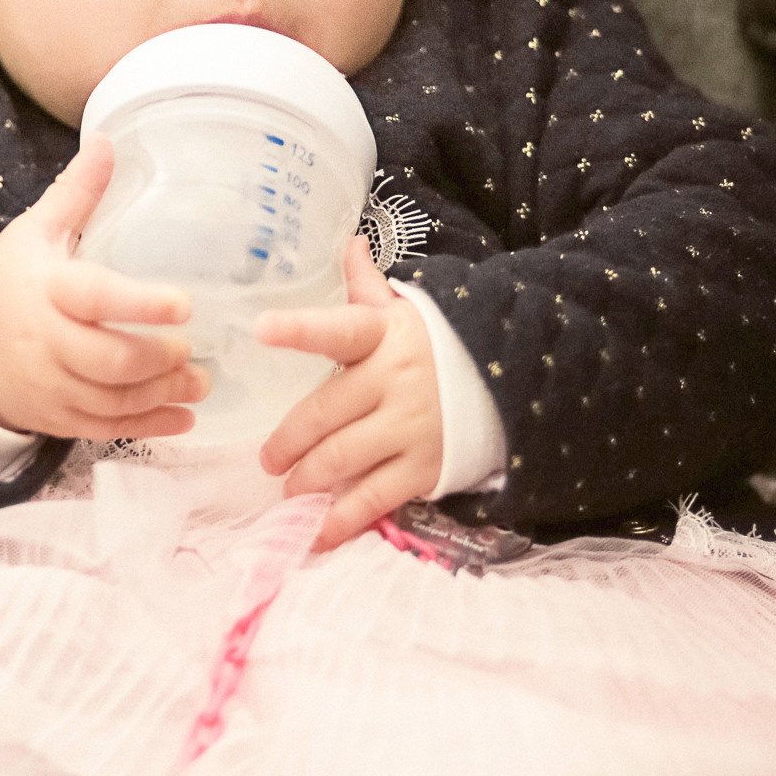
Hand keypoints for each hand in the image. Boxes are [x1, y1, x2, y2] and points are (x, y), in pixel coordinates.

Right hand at [0, 134, 209, 438]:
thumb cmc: (8, 280)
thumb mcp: (35, 231)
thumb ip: (76, 193)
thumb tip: (109, 142)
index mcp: (47, 289)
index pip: (95, 298)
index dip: (140, 303)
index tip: (185, 304)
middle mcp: (46, 342)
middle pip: (108, 360)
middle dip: (157, 360)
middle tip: (192, 350)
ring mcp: (50, 385)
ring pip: (110, 400)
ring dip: (161, 395)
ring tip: (200, 382)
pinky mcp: (55, 417)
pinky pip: (104, 429)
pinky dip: (147, 428)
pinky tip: (183, 419)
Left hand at [255, 238, 443, 549]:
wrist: (513, 382)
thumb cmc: (439, 345)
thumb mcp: (406, 311)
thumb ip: (367, 286)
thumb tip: (348, 242)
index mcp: (383, 337)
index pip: (336, 329)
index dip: (298, 328)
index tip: (262, 328)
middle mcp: (394, 381)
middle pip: (324, 413)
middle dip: (287, 440)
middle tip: (268, 458)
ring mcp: (409, 428)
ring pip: (341, 458)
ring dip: (305, 479)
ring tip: (288, 488)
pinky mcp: (424, 468)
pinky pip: (374, 498)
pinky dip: (340, 520)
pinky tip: (315, 533)